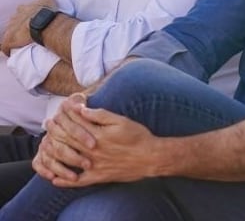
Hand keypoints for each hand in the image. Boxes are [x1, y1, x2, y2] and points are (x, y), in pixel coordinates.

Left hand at [2, 0, 57, 54]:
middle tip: (24, 31)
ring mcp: (12, 29)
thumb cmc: (46, 11)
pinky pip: (5, 46)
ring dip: (12, 36)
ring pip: (8, 32)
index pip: (21, 11)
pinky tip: (8, 51)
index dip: (24, 16)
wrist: (44, 23)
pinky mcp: (10, 40)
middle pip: (13, 22)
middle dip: (17, 26)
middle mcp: (15, 18)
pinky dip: (6, 48)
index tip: (28, 19)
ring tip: (17, 41)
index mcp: (23, 9)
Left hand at [34, 93, 158, 186]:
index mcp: (98, 135)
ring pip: (68, 158)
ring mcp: (94, 165)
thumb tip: (82, 109)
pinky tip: (56, 179)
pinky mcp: (98, 177)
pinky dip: (65, 181)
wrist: (151, 157)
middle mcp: (92, 151)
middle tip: (48, 124)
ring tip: (47, 144)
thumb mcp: (122, 120)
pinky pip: (78, 182)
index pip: (76, 123)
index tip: (59, 110)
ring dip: (55, 151)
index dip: (66, 116)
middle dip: (56, 130)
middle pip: (68, 139)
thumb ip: (101, 115)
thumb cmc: (138, 136)